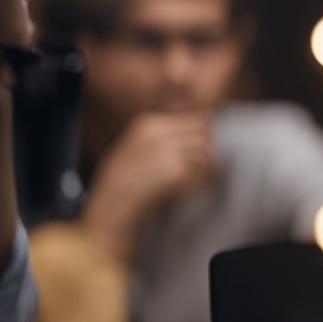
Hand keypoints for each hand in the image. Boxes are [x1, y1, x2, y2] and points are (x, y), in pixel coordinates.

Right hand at [81, 111, 215, 262]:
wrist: (113, 201)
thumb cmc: (126, 178)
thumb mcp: (138, 146)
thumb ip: (164, 136)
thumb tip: (201, 130)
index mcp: (149, 123)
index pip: (195, 120)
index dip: (204, 137)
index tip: (203, 151)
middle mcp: (159, 133)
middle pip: (204, 135)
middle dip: (209, 152)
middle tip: (208, 169)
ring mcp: (167, 151)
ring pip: (206, 154)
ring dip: (208, 170)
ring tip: (201, 182)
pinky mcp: (175, 171)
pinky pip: (201, 174)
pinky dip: (201, 185)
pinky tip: (191, 191)